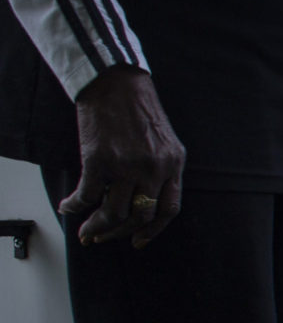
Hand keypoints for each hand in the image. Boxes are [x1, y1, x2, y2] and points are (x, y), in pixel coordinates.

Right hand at [59, 65, 185, 247]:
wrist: (115, 81)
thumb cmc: (136, 107)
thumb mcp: (163, 138)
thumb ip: (161, 166)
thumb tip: (145, 196)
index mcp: (174, 163)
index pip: (169, 209)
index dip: (154, 230)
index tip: (139, 240)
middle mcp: (155, 168)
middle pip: (141, 216)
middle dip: (120, 233)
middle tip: (103, 237)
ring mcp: (127, 165)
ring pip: (114, 213)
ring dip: (97, 227)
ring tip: (85, 231)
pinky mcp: (99, 160)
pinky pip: (87, 196)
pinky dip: (75, 206)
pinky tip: (68, 206)